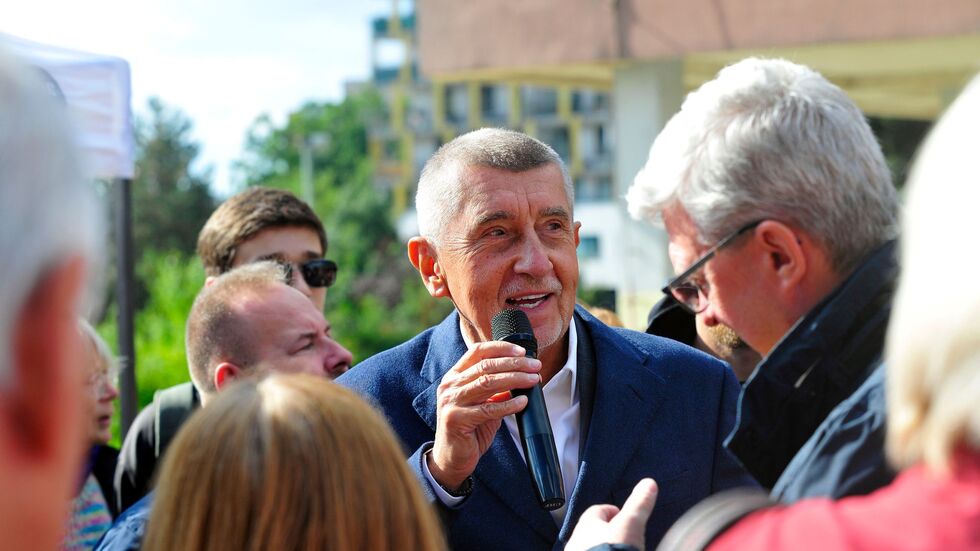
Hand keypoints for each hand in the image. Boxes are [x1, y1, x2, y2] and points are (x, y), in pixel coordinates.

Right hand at [428, 341, 541, 489]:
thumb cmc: (469, 429)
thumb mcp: (483, 404)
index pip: (477, 352)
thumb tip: (524, 376)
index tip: (523, 351)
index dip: (501, 348)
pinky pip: (488, 409)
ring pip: (487, 382)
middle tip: (535, 366)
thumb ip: (497, 390)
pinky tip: (523, 402)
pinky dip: (509, 404)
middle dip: (514, 364)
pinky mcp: (456, 419)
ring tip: (533, 380)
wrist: (451, 458)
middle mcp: (450, 386)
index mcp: (455, 376)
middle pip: (486, 366)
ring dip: (515, 379)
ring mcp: (451, 402)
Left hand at [566, 478, 658, 550]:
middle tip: (624, 538)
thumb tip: (649, 482)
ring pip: (589, 548)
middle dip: (607, 533)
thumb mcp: (631, 525)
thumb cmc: (614, 550)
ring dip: (601, 548)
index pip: (598, 511)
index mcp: (586, 524)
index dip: (613, 512)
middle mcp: (576, 540)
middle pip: (592, 532)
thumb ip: (639, 504)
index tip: (625, 517)